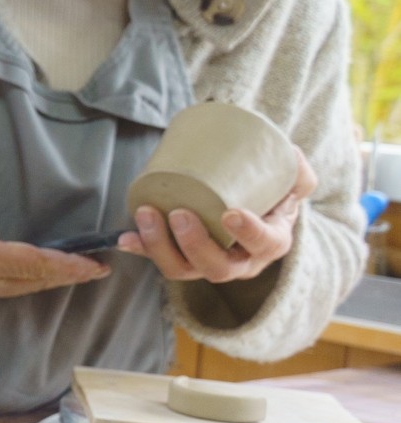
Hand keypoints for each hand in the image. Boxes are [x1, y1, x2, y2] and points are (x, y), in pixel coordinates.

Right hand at [0, 205, 109, 305]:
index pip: (32, 264)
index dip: (66, 266)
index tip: (96, 266)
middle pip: (32, 281)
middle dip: (66, 276)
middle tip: (99, 269)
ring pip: (18, 287)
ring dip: (47, 280)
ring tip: (75, 271)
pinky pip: (1, 287)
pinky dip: (24, 280)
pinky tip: (33, 275)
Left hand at [119, 156, 315, 283]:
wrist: (254, 207)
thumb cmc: (273, 194)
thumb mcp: (293, 181)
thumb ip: (297, 169)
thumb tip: (291, 153)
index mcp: (271, 242)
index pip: (264, 245)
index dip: (248, 233)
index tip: (230, 214)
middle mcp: (240, 262)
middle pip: (217, 267)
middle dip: (194, 244)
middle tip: (178, 213)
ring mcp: (208, 263)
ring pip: (184, 269)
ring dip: (160, 246)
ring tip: (146, 214)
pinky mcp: (182, 257)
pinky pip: (160, 259)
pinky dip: (142, 249)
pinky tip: (125, 238)